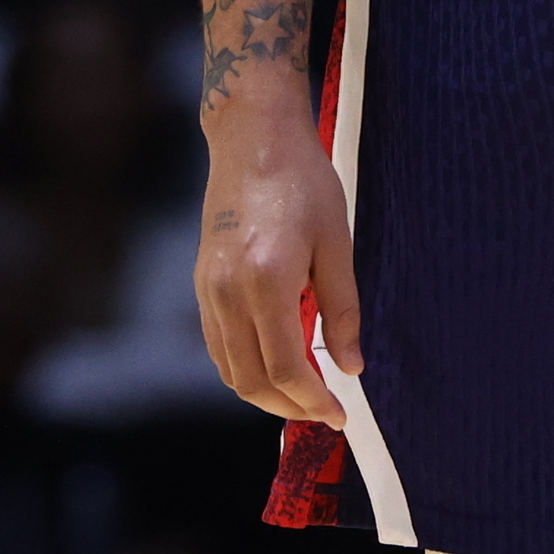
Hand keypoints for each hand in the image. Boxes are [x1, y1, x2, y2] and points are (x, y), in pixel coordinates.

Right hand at [194, 115, 360, 425]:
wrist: (253, 139)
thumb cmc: (302, 182)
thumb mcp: (336, 243)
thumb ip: (342, 310)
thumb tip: (351, 366)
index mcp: (267, 281)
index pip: (286, 369)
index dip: (314, 401)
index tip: (339, 414)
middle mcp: (228, 292)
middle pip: (251, 380)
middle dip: (289, 406)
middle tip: (324, 410)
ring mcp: (208, 288)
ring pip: (229, 369)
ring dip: (265, 392)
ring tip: (304, 392)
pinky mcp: (201, 282)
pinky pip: (217, 345)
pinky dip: (244, 366)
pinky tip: (275, 361)